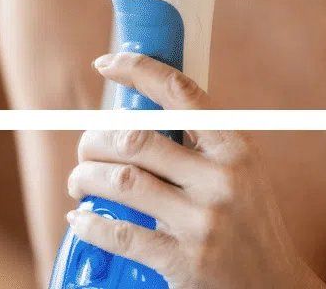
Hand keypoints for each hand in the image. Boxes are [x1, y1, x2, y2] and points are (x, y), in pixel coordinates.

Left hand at [65, 52, 325, 288]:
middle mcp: (221, 180)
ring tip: (78, 180)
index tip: (105, 63)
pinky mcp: (184, 263)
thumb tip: (136, 106)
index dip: (137, 69)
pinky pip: (122, 233)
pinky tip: (80, 217)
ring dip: (86, 176)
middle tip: (84, 149)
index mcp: (235, 148)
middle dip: (95, 139)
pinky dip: (91, 223)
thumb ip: (199, 139)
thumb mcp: (240, 170)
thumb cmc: (247, 221)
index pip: (179, 91)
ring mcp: (202, 223)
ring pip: (122, 181)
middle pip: (135, 138)